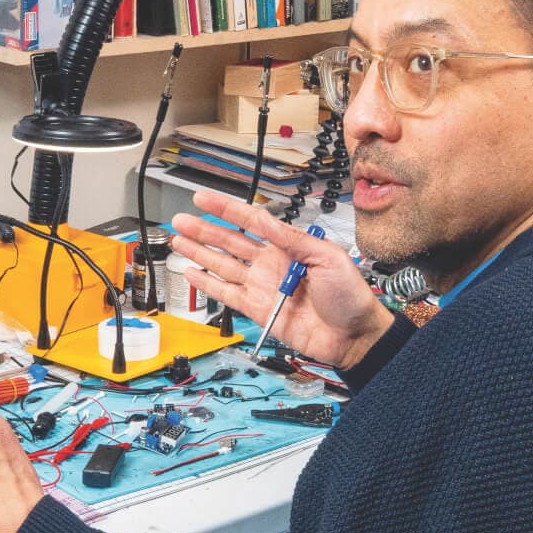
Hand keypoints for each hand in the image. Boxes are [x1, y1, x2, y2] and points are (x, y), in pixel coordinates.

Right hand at [169, 191, 391, 368]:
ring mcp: (262, 287)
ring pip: (222, 265)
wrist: (353, 335)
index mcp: (288, 246)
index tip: (204, 198)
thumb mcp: (328, 256)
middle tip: (181, 220)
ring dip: (199, 253)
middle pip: (229, 242)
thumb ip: (293, 239)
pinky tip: (192, 273)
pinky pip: (227, 294)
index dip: (226, 208)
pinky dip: (208, 284)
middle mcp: (271, 264)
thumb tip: (266, 221)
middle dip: (203, 229)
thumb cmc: (350, 295)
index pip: (251, 221)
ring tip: (178, 241)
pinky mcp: (258, 310)